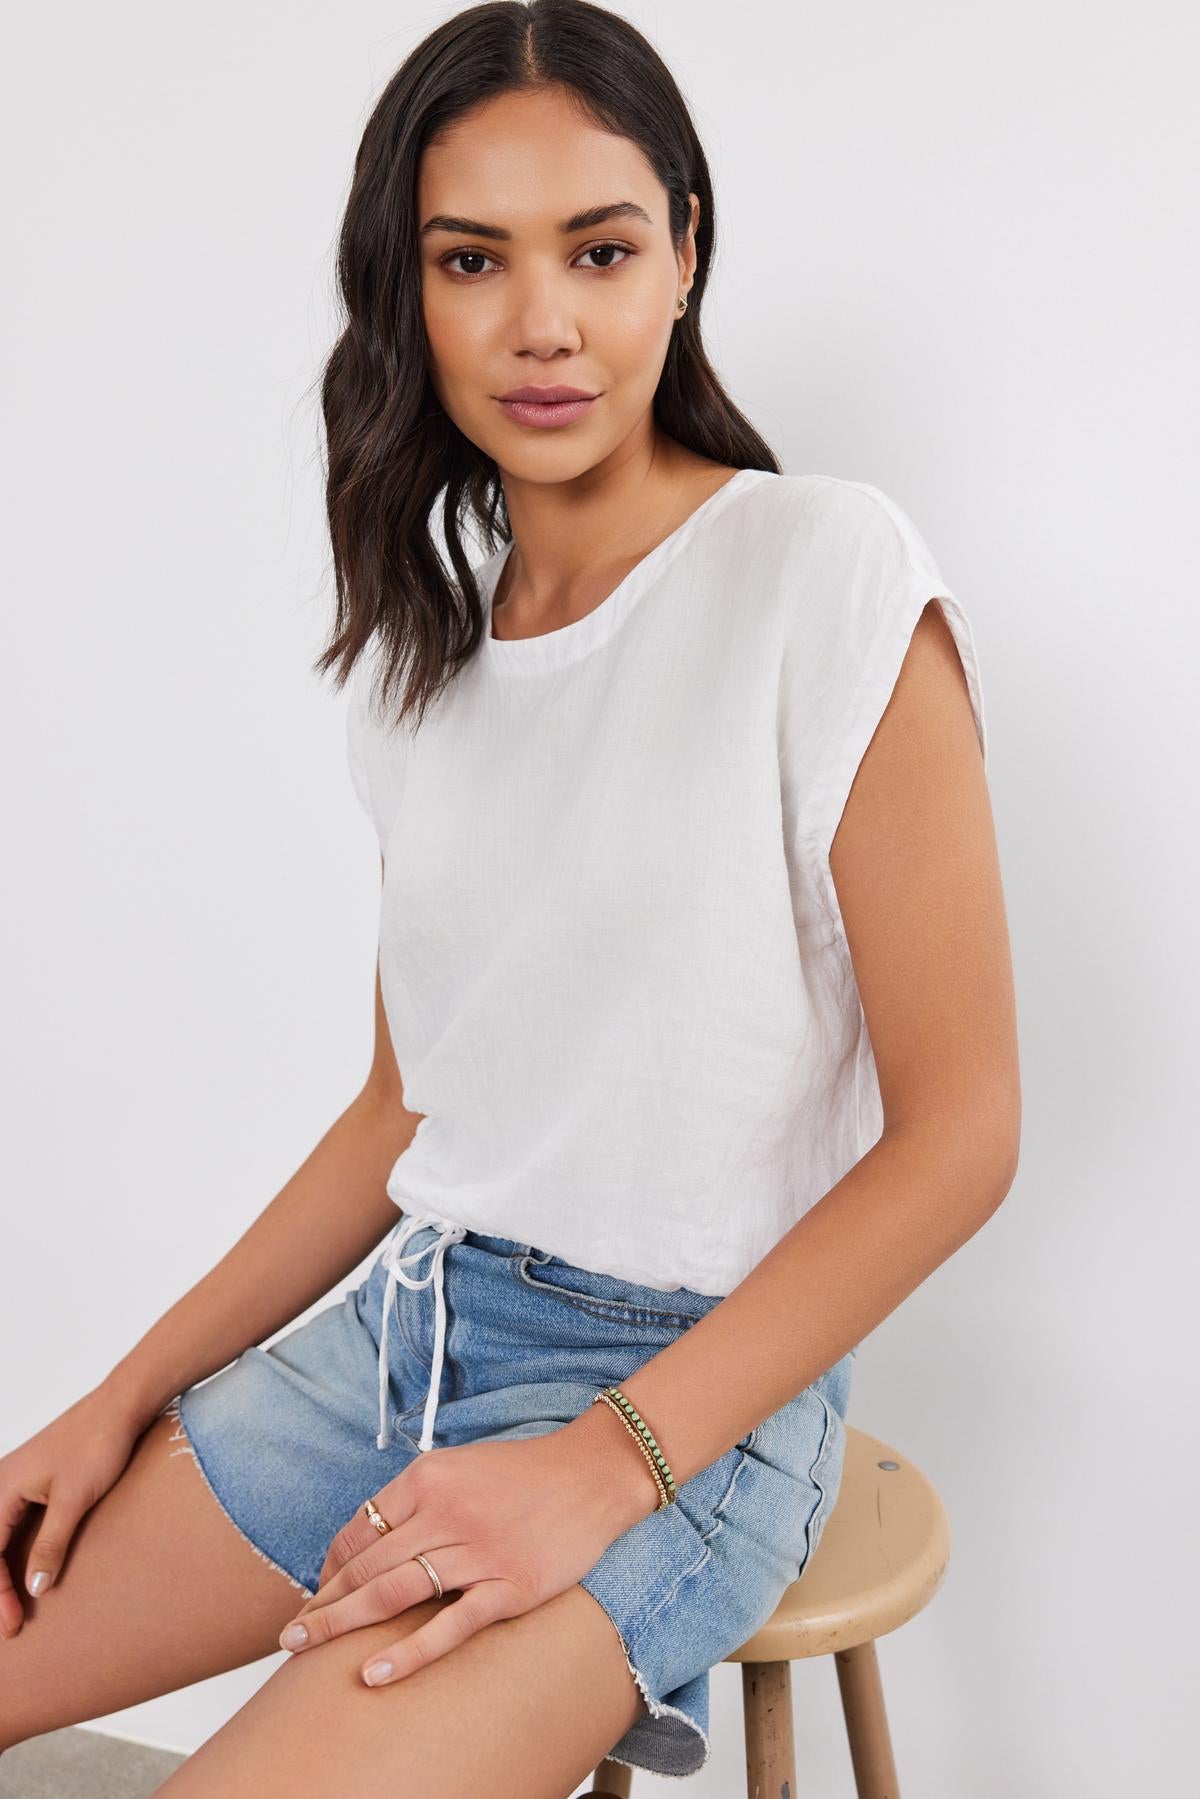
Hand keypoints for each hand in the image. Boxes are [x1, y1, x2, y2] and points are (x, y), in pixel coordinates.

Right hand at [0, 1385, 149, 1637]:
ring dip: (0, 1573)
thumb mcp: (73, 1500)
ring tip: (11, 1606)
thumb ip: (51, 1545)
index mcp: (2, 1486)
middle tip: (9, 1626)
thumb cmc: (97, 1444)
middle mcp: (1, 1483)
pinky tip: (22, 1572)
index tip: (12, 1623)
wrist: (122, 1406)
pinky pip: (11, 1525)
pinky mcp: (33, 1483)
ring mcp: (15, 1481)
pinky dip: (11, 1553)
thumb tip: (35, 1589)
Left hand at [276, 1408, 655, 1687]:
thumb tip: (372, 1541)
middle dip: (323, 1602)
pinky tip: (374, 1673)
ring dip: (342, 1624)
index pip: (361, 1527)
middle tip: (291, 1633)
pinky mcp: (510, 1587)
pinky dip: (408, 1653)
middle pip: (368, 1565)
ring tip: (306, 1648)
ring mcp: (479, 1551)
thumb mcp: (461, 1467)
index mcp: (430, 1477)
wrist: (594, 1474)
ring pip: (395, 1593)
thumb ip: (419, 1498)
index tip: (318, 1593)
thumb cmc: (524, 1473)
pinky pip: (449, 1626)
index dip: (331, 1565)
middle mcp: (447, 1511)